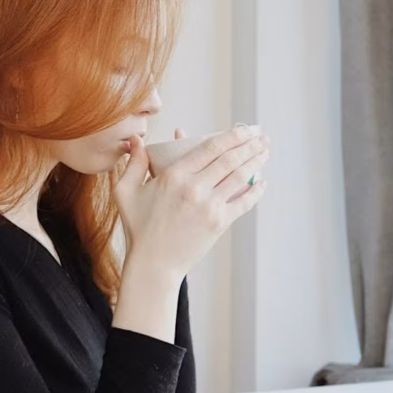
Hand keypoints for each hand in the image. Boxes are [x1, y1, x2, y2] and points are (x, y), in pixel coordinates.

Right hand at [115, 124, 268, 282]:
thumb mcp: (126, 192)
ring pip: (240, 177)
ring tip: (265, 151)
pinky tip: (262, 182)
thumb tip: (136, 139)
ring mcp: (209, 206)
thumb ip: (134, 163)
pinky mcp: (219, 223)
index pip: (210, 147)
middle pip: (230, 159)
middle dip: (250, 144)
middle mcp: (194, 188)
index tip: (245, 129)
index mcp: (174, 176)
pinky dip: (256, 191)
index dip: (232, 135)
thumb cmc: (138, 228)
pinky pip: (244, 203)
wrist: (153, 264)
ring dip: (256, 161)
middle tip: (262, 136)